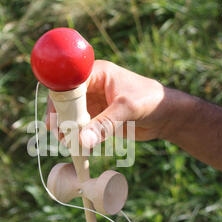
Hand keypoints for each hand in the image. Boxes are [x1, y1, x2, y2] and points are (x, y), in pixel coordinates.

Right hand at [46, 60, 170, 147]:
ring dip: (68, 130)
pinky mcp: (98, 117)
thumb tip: (82, 141)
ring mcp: (94, 103)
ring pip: (72, 116)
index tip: (54, 119)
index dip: (58, 100)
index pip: (69, 83)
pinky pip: (82, 127)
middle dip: (61, 118)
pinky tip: (79, 148)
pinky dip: (79, 137)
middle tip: (60, 135)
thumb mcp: (127, 109)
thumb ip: (104, 124)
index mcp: (96, 73)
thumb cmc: (151, 100)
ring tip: (69, 144)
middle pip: (66, 101)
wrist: (167, 115)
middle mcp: (91, 86)